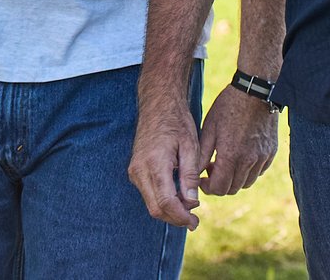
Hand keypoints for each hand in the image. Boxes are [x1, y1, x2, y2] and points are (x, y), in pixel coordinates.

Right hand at [128, 93, 204, 228]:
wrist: (158, 106)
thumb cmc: (177, 123)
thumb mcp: (190, 146)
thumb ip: (190, 175)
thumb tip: (191, 203)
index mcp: (155, 164)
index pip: (165, 202)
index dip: (180, 216)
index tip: (195, 221)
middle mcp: (140, 171)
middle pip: (155, 208)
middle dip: (175, 219)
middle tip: (194, 222)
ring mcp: (134, 171)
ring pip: (151, 203)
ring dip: (169, 211)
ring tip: (189, 211)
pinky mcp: (135, 171)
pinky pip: (148, 193)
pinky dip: (163, 201)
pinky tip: (178, 198)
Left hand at [197, 85, 277, 195]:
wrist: (255, 90)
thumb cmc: (228, 106)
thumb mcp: (209, 128)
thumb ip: (201, 155)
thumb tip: (194, 174)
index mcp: (230, 156)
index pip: (219, 189)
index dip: (207, 188)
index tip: (202, 178)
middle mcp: (249, 160)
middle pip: (233, 189)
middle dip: (220, 184)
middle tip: (212, 168)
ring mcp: (262, 157)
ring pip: (247, 182)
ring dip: (235, 179)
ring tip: (227, 162)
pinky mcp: (271, 151)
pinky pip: (259, 171)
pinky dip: (249, 170)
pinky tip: (241, 156)